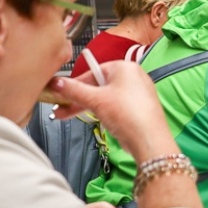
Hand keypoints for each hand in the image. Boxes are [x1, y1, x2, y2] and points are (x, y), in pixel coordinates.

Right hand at [48, 62, 177, 161]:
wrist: (149, 140)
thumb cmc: (129, 115)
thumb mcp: (95, 100)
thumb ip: (74, 90)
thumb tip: (57, 83)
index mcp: (124, 68)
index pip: (92, 72)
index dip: (74, 84)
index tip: (60, 92)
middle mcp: (133, 77)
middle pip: (97, 85)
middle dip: (77, 98)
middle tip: (61, 107)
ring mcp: (137, 93)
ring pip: (105, 97)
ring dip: (86, 106)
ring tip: (68, 116)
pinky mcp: (138, 108)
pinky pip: (115, 106)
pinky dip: (102, 111)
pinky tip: (93, 119)